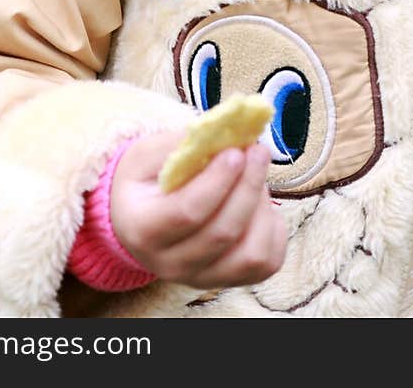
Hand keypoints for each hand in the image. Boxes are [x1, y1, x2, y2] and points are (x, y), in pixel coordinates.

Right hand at [109, 128, 287, 288]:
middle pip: (223, 233)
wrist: (139, 216)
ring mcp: (201, 278)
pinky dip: (273, 230)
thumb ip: (183, 144)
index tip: (235, 152)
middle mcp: (170, 264)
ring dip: (262, 209)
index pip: (186, 213)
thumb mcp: (149, 153)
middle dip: (248, 186)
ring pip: (250, 256)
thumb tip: (224, 130)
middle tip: (257, 150)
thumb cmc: (146, 179)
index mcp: (143, 229)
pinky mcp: (229, 281)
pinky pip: (266, 263)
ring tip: (256, 178)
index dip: (217, 182)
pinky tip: (261, 204)